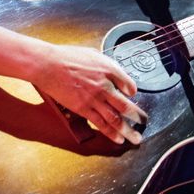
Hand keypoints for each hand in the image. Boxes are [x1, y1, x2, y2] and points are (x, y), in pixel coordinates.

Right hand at [32, 44, 147, 145]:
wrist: (49, 65)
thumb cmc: (68, 57)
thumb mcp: (93, 54)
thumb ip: (107, 65)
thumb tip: (116, 74)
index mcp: (109, 69)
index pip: (129, 84)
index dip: (133, 91)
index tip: (132, 95)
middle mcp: (105, 86)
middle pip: (126, 105)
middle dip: (138, 116)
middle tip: (144, 121)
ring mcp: (94, 99)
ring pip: (116, 119)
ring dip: (128, 130)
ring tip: (136, 138)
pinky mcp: (83, 109)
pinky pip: (101, 124)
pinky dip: (111, 133)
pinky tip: (119, 139)